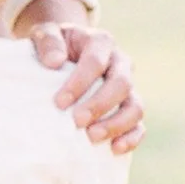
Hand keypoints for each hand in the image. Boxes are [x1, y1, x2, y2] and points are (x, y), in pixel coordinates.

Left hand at [24, 16, 142, 153]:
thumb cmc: (53, 46)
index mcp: (101, 42)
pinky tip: (115, 149)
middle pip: (121, 83)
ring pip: (135, 106)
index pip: (96, 61)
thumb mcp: (45, 34)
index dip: (79, 83)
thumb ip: (48, 41)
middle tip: (77, 121)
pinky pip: (139, 124)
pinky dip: (132, 138)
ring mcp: (128, 87)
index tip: (59, 103)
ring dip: (116, 123)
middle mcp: (120, 63)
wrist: (64, 52)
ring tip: (92, 138)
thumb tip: (54, 61)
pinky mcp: (128, 107)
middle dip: (100, 104)